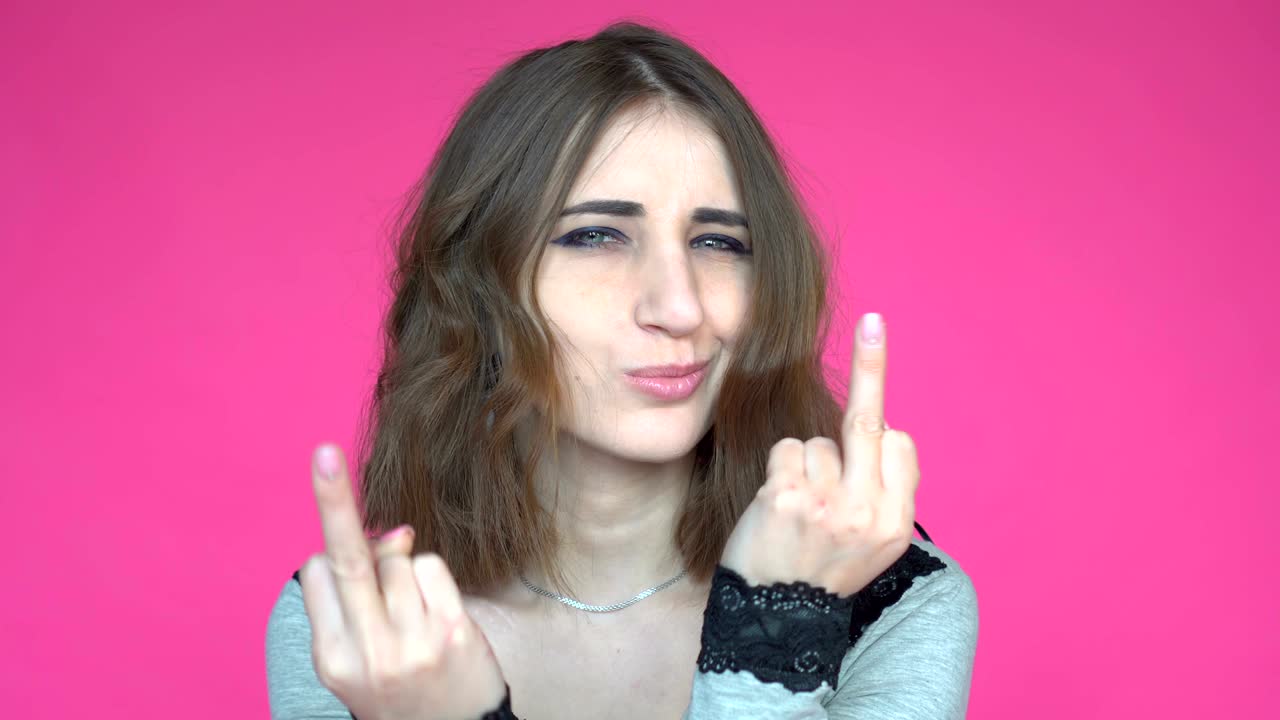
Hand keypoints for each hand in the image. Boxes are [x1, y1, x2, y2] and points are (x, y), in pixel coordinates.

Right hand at [298, 443, 507, 719]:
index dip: (330, 561)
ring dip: (404, 571)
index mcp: (333, 659)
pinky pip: (430, 566)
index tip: (334, 557)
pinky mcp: (451, 631)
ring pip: (397, 557)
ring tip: (415, 618)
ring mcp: (411, 641)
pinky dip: (432, 577)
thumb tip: (395, 533)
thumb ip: (361, 597)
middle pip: (346, 558)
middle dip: (332, 501)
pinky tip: (437, 613)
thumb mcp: (362, 658)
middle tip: (322, 452)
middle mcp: (367, 651)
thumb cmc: (402, 690)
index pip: (317, 574)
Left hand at [719, 312, 919, 595]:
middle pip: (867, 421)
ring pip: (817, 441)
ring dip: (805, 463)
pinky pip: (787, 450)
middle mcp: (867, 513)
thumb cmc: (821, 568)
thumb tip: (881, 430)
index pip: (899, 443)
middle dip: (873, 364)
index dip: (884, 426)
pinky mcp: (787, 497)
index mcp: (895, 523)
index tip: (887, 369)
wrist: (777, 618)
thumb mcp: (870, 544)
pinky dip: (780, 468)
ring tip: (798, 509)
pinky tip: (778, 505)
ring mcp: (827, 505)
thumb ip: (880, 493)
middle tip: (875, 324)